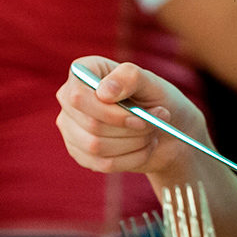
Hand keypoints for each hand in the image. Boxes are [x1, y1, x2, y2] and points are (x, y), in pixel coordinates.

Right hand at [55, 57, 209, 178]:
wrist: (167, 130)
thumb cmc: (157, 99)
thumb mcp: (151, 83)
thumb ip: (129, 78)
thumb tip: (103, 93)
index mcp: (83, 72)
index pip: (78, 96)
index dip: (109, 111)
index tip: (139, 116)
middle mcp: (70, 99)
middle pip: (91, 124)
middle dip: (130, 129)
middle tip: (155, 123)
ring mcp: (71, 129)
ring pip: (95, 146)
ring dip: (133, 144)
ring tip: (151, 134)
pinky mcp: (81, 154)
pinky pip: (102, 164)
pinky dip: (131, 159)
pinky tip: (145, 148)